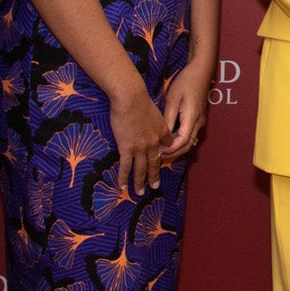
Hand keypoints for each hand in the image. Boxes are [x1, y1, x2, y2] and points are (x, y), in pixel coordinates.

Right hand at [111, 82, 171, 197]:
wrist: (130, 98)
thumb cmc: (140, 99)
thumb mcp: (153, 110)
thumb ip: (154, 119)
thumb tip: (151, 120)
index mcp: (161, 131)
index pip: (167, 146)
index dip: (165, 154)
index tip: (163, 159)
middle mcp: (153, 142)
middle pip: (154, 163)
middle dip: (154, 176)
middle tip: (155, 186)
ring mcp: (140, 147)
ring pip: (141, 169)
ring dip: (140, 182)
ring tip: (139, 192)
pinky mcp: (126, 147)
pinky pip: (126, 166)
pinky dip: (124, 177)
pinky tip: (122, 186)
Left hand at [160, 59, 213, 156]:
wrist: (201, 72)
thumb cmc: (186, 82)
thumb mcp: (173, 99)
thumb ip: (168, 118)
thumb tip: (161, 135)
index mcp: (192, 117)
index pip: (182, 141)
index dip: (170, 149)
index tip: (158, 151)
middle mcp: (198, 122)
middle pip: (187, 145)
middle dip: (173, 153)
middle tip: (158, 156)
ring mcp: (200, 121)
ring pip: (189, 142)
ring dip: (177, 149)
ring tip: (161, 151)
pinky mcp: (198, 119)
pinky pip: (190, 135)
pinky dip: (180, 141)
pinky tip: (169, 141)